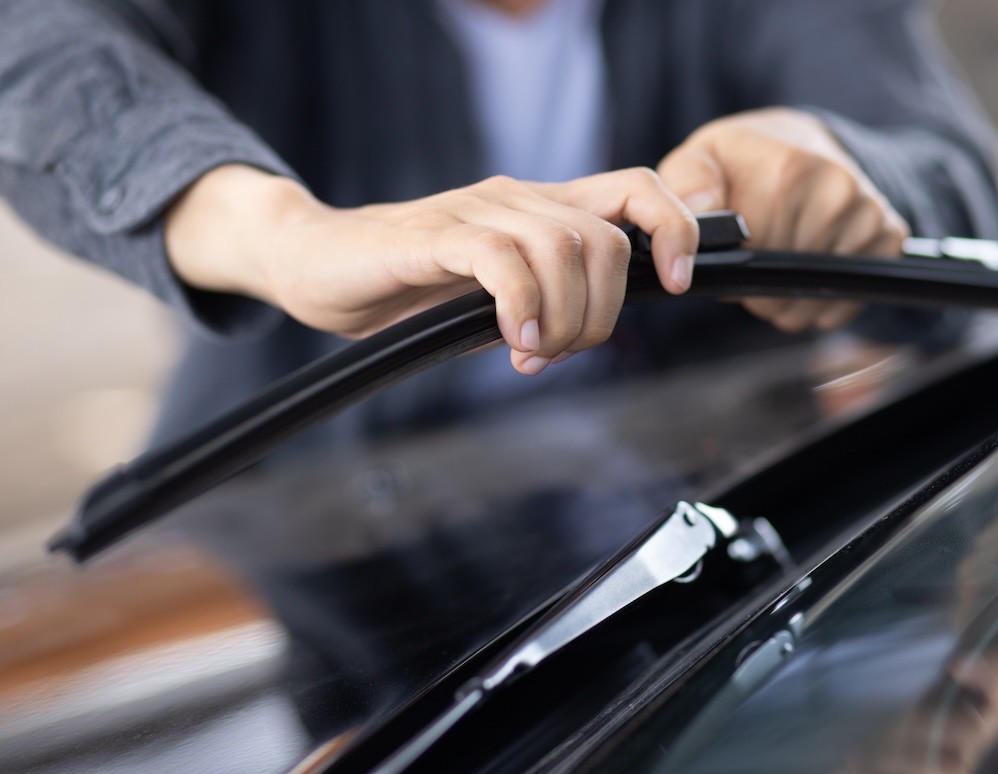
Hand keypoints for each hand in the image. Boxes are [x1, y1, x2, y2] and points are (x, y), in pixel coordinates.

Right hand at [165, 165, 698, 374]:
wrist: (315, 262)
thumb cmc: (402, 285)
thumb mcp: (489, 302)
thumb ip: (538, 308)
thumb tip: (576, 337)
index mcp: (540, 211)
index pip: (635, 190)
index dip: (673, 229)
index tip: (676, 283)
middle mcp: (517, 199)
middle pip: (607, 240)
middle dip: (602, 314)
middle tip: (559, 352)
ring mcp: (477, 212)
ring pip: (566, 248)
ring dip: (564, 318)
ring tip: (530, 351)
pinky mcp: (436, 234)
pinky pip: (505, 260)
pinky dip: (522, 305)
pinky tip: (511, 338)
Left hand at [658, 107, 909, 332]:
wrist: (799, 142)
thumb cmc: (742, 162)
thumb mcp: (700, 161)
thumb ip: (688, 188)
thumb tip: (703, 217)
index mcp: (792, 172)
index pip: (756, 261)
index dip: (736, 270)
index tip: (731, 252)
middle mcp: (839, 191)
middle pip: (786, 283)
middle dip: (759, 285)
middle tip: (753, 255)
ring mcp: (869, 214)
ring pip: (814, 299)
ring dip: (787, 297)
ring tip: (777, 259)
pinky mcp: (889, 236)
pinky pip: (846, 300)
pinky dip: (820, 301)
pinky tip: (805, 269)